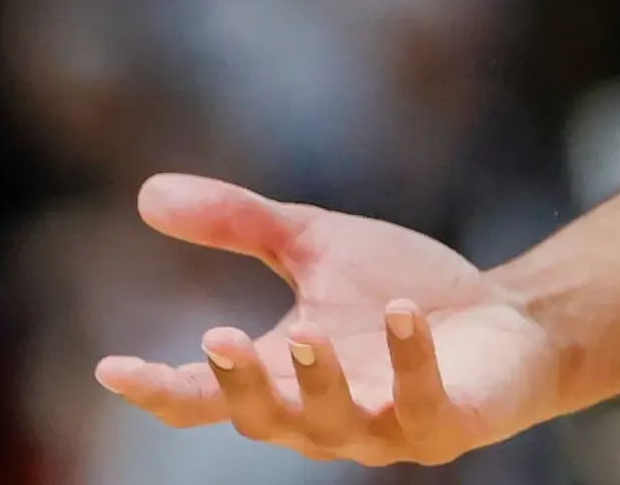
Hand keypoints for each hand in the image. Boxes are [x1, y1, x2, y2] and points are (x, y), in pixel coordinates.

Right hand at [92, 173, 566, 464]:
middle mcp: (323, 416)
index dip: (159, 389)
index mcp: (282, 376)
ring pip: (334, 424)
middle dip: (240, 387)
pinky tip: (403, 313)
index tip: (112, 370)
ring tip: (305, 337)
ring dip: (317, 383)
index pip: (205, 397)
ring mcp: (385, 427)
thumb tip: (149, 193)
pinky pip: (422, 403)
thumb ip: (240, 224)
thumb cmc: (402, 290)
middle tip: (217, 342)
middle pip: (263, 419)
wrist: (507, 319)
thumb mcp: (316, 246)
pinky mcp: (447, 424)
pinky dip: (410, 360)